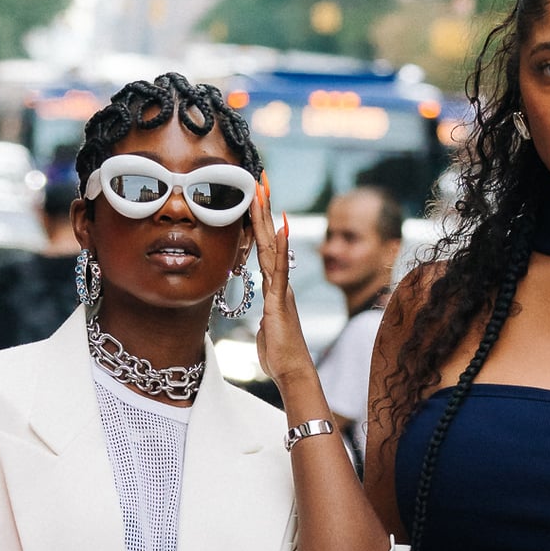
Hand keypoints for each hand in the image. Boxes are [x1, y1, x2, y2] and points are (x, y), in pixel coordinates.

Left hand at [249, 184, 315, 397]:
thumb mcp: (266, 329)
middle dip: (265, 208)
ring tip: (264, 191)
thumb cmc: (280, 354)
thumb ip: (266, 316)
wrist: (293, 371)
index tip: (256, 196)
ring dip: (268, 218)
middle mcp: (280, 282)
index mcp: (274, 286)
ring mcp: (282, 289)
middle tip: (260, 178)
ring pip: (273, 247)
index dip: (261, 221)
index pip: (265, 246)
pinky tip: (282, 228)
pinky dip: (281, 248)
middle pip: (271, 237)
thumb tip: (264, 315)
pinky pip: (279, 270)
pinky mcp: (280, 301)